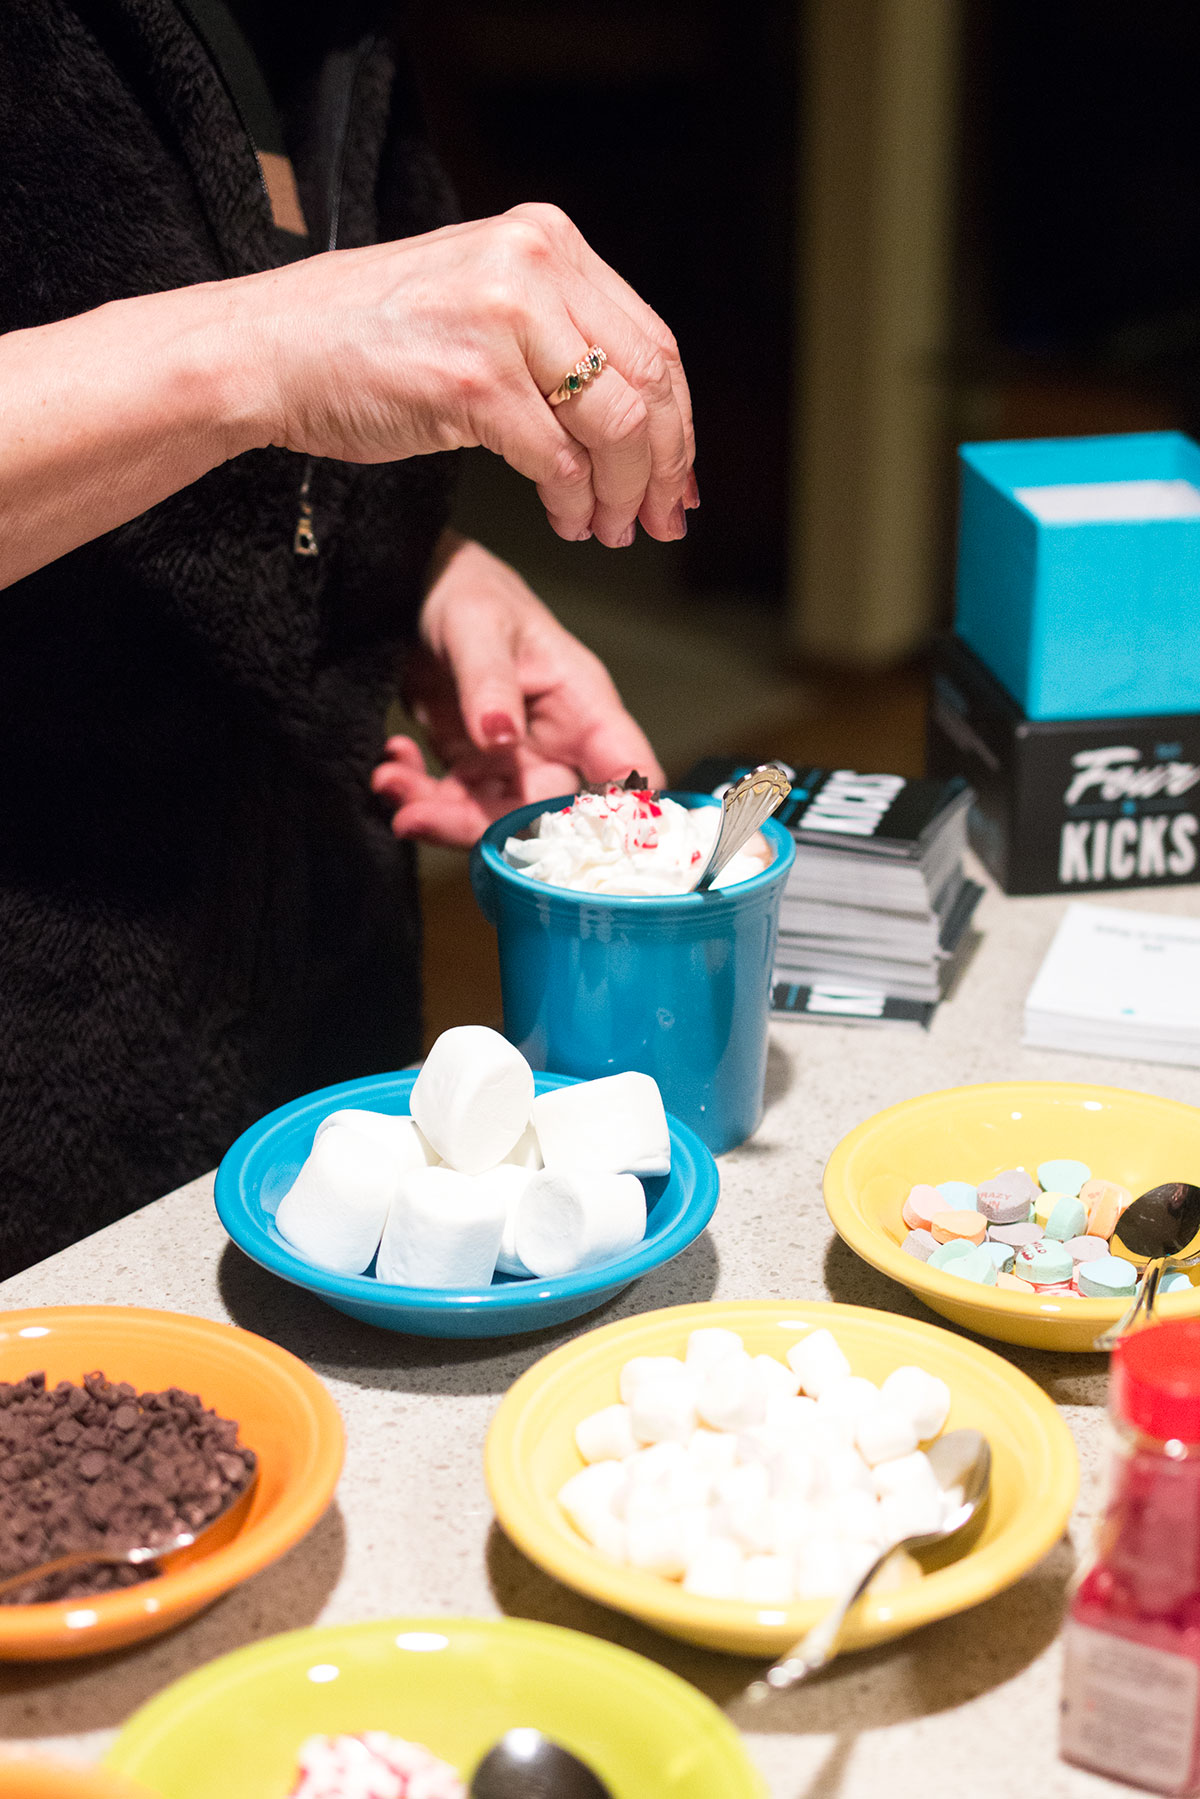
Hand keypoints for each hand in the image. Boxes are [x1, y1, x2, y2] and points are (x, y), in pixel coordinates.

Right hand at [241, 202, 696, 546]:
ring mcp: (503, 320)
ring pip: (612, 426)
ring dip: (621, 494)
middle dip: (664, 467)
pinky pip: (557, 459)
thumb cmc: (369, 341)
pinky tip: (566, 521)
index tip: (680, 480)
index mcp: (547, 241)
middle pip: (648, 384)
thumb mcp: (482, 304)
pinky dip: (572, 503)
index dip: (678, 424)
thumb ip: (558, 336)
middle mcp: (534, 265)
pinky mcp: (473, 381)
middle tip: (662, 519)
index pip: (652, 341)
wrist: (271, 350)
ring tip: (608, 529)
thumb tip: (642, 419)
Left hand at [371, 534, 664, 845]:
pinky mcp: (468, 764)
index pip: (627, 770)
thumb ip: (490, 682)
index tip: (573, 843)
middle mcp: (555, 741)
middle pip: (543, 814)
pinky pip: (448, 801)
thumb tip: (501, 739)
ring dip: (435, 814)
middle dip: (481, 827)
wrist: (412, 584)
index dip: (619, 817)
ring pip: (489, 818)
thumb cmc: (466, 588)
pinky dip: (414, 795)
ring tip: (389, 783)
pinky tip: (389, 763)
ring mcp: (511, 758)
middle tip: (417, 816)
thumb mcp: (477, 624)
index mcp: (582, 704)